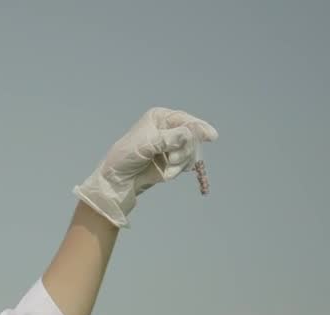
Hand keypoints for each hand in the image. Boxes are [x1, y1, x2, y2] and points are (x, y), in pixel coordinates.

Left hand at [72, 107, 217, 228]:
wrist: (117, 181)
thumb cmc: (125, 158)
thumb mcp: (146, 145)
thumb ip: (168, 138)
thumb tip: (188, 133)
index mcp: (160, 118)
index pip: (184, 120)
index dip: (198, 127)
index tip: (211, 136)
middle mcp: (168, 129)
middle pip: (192, 137)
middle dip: (184, 150)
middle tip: (172, 159)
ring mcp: (171, 145)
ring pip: (191, 152)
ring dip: (181, 163)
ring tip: (167, 170)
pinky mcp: (172, 161)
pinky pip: (186, 163)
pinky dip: (178, 170)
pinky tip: (167, 174)